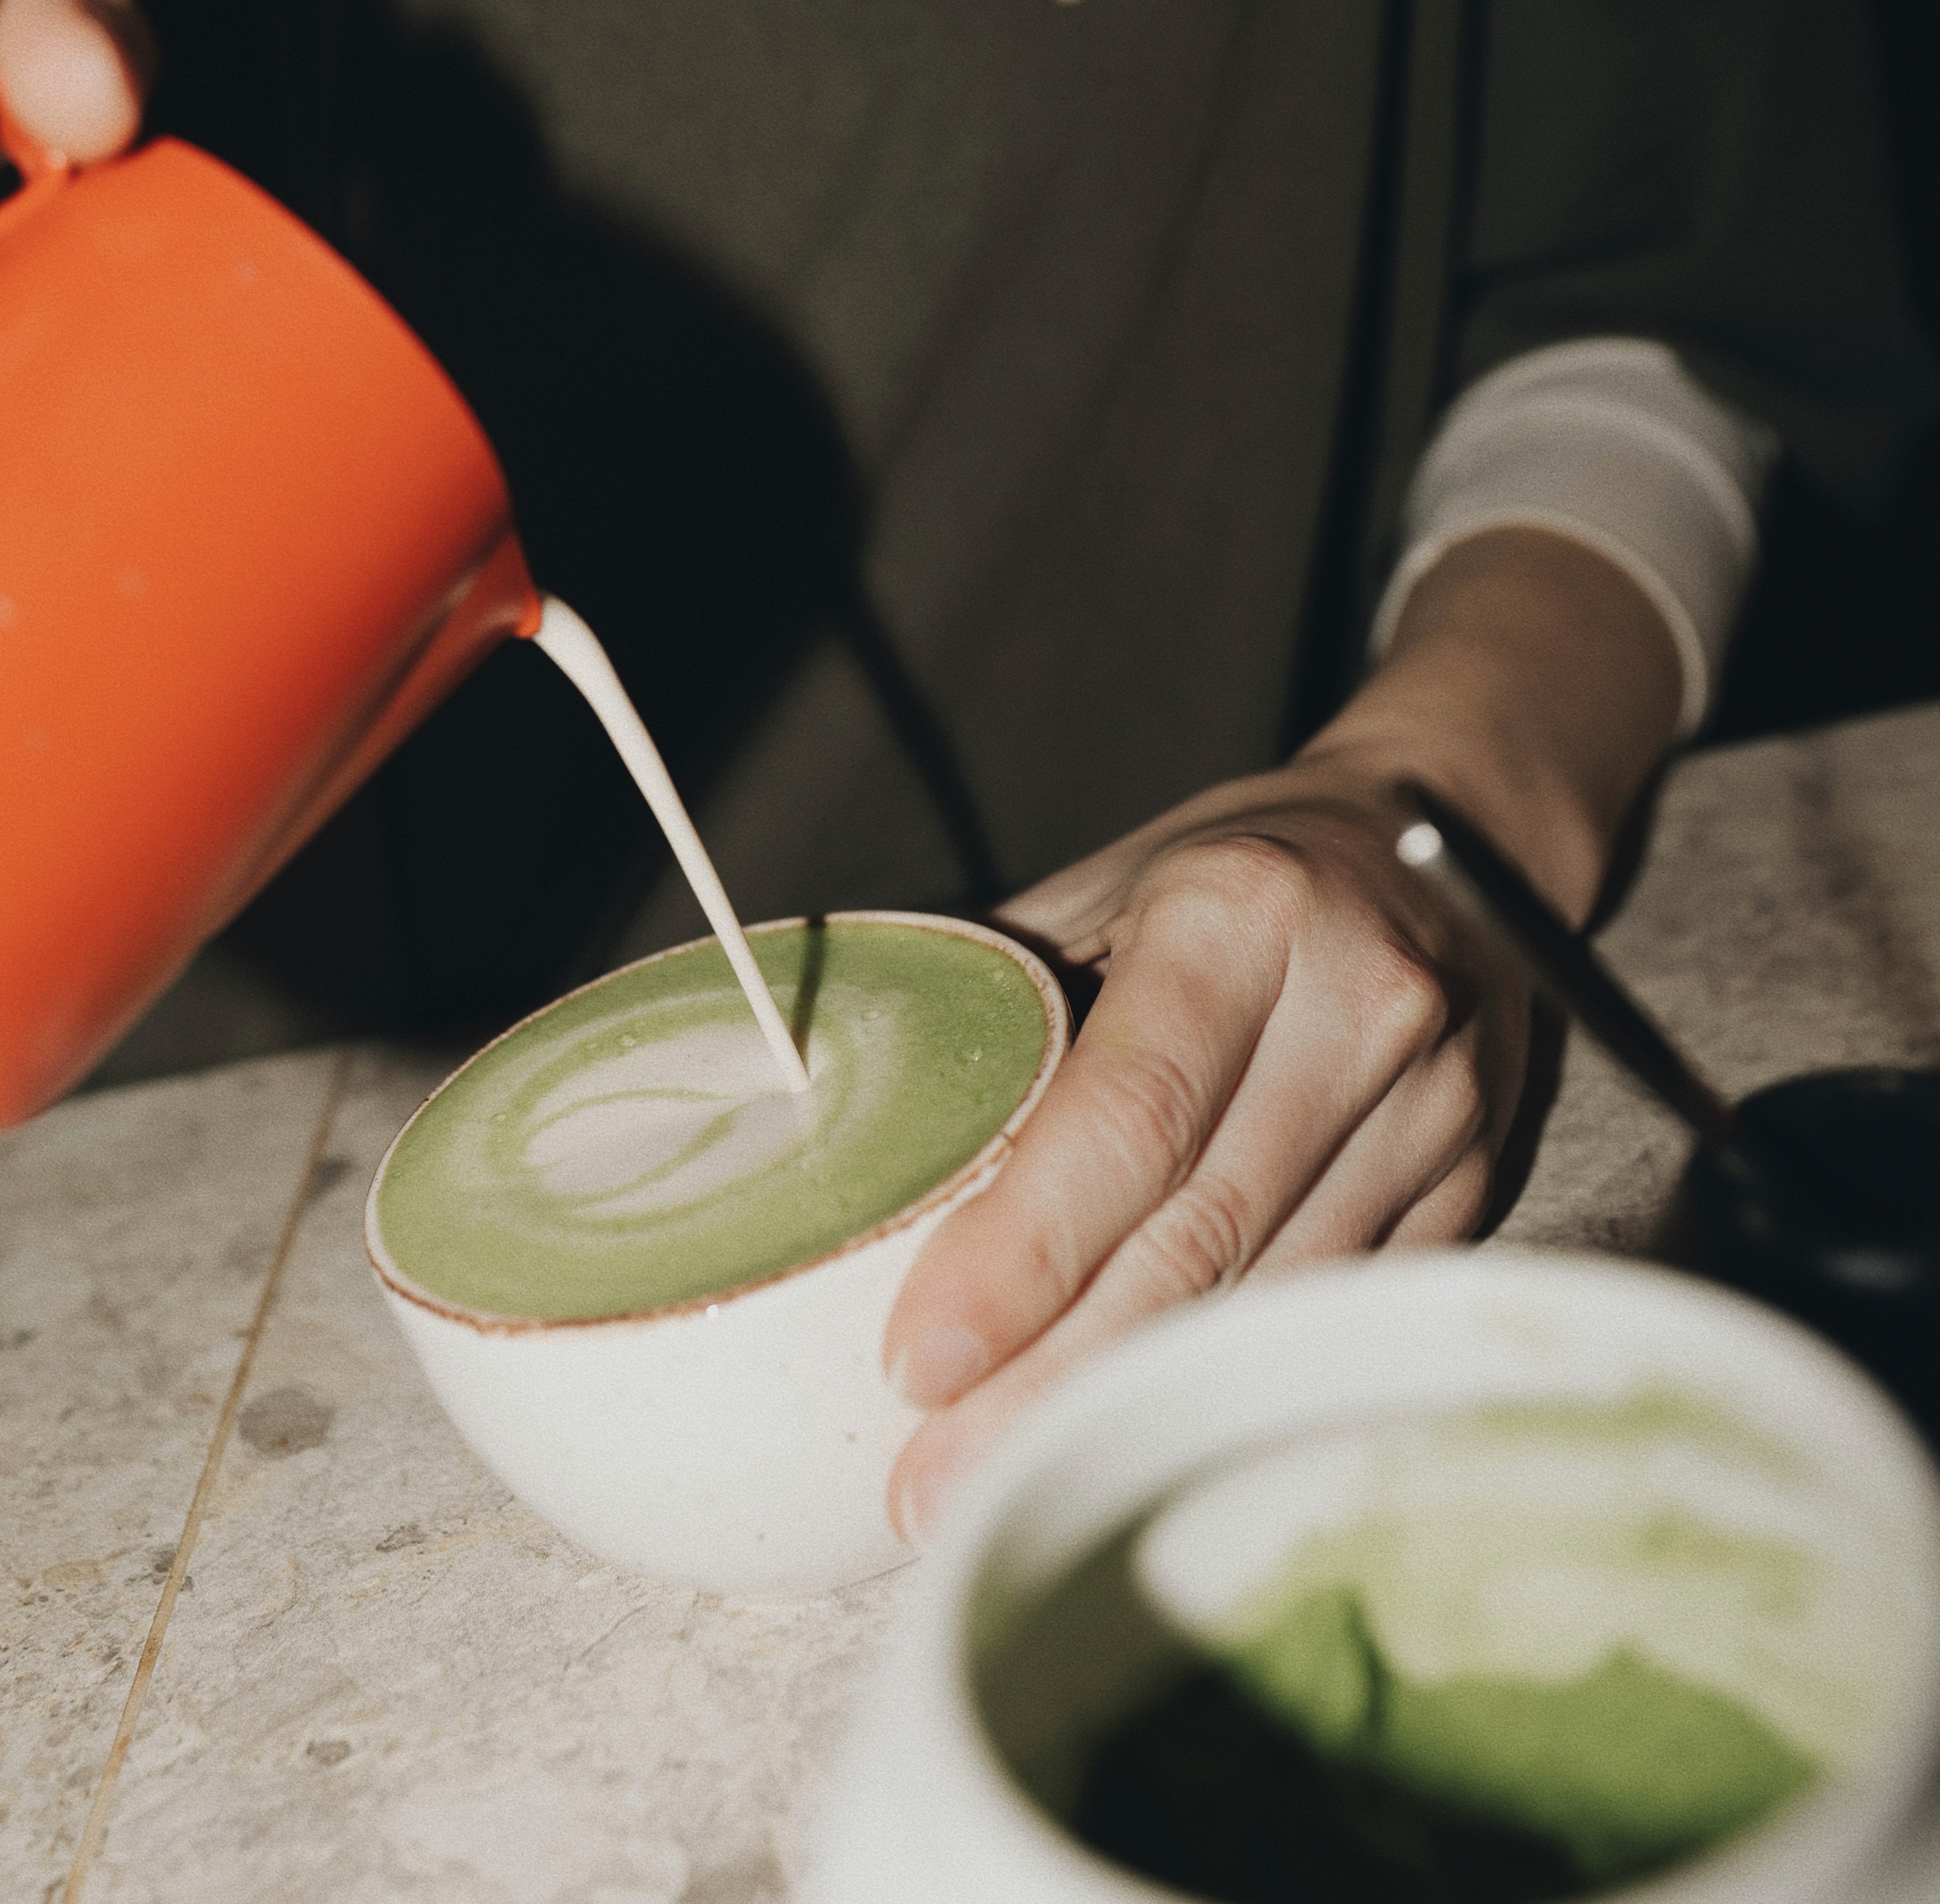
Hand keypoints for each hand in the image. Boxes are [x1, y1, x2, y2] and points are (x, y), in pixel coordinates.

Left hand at [881, 756, 1527, 1539]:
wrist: (1443, 836)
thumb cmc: (1234, 873)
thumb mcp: (1108, 887)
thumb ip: (1001, 1004)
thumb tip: (848, 1131)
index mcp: (1243, 913)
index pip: (1127, 1117)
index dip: (1022, 1253)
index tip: (919, 1363)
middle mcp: (1358, 1008)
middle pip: (1192, 1236)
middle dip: (1050, 1377)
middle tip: (927, 1487)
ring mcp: (1435, 1106)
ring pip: (1265, 1297)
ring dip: (1131, 1404)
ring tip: (1000, 1481)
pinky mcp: (1475, 1182)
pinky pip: (1331, 1310)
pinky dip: (1228, 1380)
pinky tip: (1143, 1431)